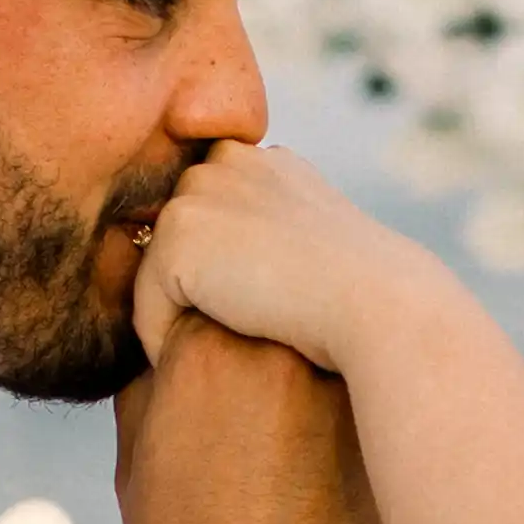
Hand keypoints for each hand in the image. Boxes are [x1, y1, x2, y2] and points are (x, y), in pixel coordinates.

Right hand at [109, 312, 390, 523]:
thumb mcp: (137, 456)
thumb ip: (151, 381)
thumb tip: (167, 336)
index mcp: (205, 348)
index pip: (209, 296)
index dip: (207, 332)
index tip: (210, 380)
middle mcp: (278, 350)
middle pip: (274, 310)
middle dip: (265, 338)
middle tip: (254, 408)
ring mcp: (341, 383)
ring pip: (324, 347)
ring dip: (311, 371)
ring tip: (288, 440)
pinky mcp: (385, 421)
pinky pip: (367, 390)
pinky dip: (347, 412)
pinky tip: (326, 464)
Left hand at [132, 142, 438, 378]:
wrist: (378, 304)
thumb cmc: (366, 299)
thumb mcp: (320, 253)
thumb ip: (274, 242)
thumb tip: (241, 271)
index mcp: (267, 163)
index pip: (213, 218)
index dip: (219, 272)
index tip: (249, 318)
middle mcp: (229, 161)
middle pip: (178, 241)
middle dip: (188, 289)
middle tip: (215, 344)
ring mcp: (200, 192)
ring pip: (158, 272)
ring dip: (173, 316)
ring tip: (206, 356)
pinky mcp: (178, 235)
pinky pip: (146, 304)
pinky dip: (161, 339)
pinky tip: (199, 362)